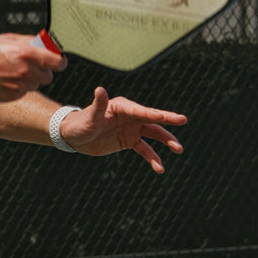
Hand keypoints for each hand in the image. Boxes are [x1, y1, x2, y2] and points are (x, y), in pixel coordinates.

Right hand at [0, 34, 67, 102]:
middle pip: (49, 76)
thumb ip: (30, 42)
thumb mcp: (8, 39)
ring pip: (37, 84)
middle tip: (30, 65)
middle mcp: (27, 71)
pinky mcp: (14, 96)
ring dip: (30, 79)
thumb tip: (46, 44)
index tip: (57, 61)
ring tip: (12, 71)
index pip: (58, 62)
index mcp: (27, 53)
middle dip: (42, 70)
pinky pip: (25, 91)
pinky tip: (6, 80)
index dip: (59, 61)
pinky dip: (19, 87)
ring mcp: (21, 85)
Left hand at [61, 87, 186, 173]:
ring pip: (153, 134)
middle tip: (183, 120)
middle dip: (167, 120)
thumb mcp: (89, 116)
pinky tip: (160, 168)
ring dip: (166, 141)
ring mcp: (131, 128)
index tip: (162, 116)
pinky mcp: (129, 141)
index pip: (139, 110)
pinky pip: (144, 149)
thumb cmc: (80, 123)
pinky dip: (152, 158)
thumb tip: (100, 89)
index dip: (150, 113)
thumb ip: (98, 105)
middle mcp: (129, 116)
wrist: (74, 136)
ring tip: (178, 149)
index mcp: (121, 106)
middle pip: (152, 118)